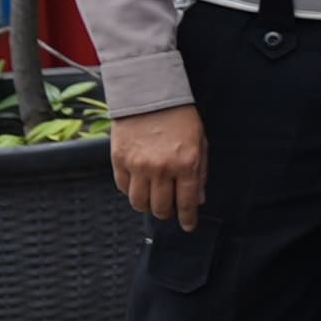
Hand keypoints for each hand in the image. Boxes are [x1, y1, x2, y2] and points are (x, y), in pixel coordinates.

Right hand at [112, 105, 206, 229]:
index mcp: (186, 164)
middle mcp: (162, 168)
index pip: (186, 202)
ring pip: (139, 202)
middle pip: (161, 207)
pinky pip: (123, 188)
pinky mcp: (119, 161)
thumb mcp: (200, 142)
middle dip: (167, 213)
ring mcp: (138, 166)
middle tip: (169, 210)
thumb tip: (199, 198)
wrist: (149, 96)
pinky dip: (131, 191)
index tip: (188, 225)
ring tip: (152, 200)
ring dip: (147, 206)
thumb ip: (200, 172)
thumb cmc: (179, 118)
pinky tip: (139, 185)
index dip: (187, 218)